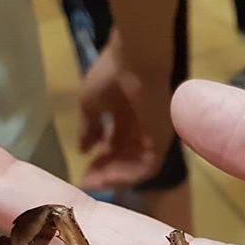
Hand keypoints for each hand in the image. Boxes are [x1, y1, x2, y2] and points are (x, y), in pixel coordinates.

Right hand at [78, 32, 173, 190]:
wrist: (135, 60)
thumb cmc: (111, 74)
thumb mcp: (90, 104)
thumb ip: (87, 129)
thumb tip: (82, 150)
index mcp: (127, 119)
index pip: (115, 148)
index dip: (99, 162)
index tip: (83, 174)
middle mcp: (142, 131)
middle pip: (125, 161)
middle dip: (105, 174)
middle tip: (86, 183)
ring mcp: (154, 138)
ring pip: (135, 168)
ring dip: (115, 178)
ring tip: (95, 184)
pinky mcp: (162, 142)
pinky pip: (147, 168)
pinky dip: (129, 175)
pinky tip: (108, 178)